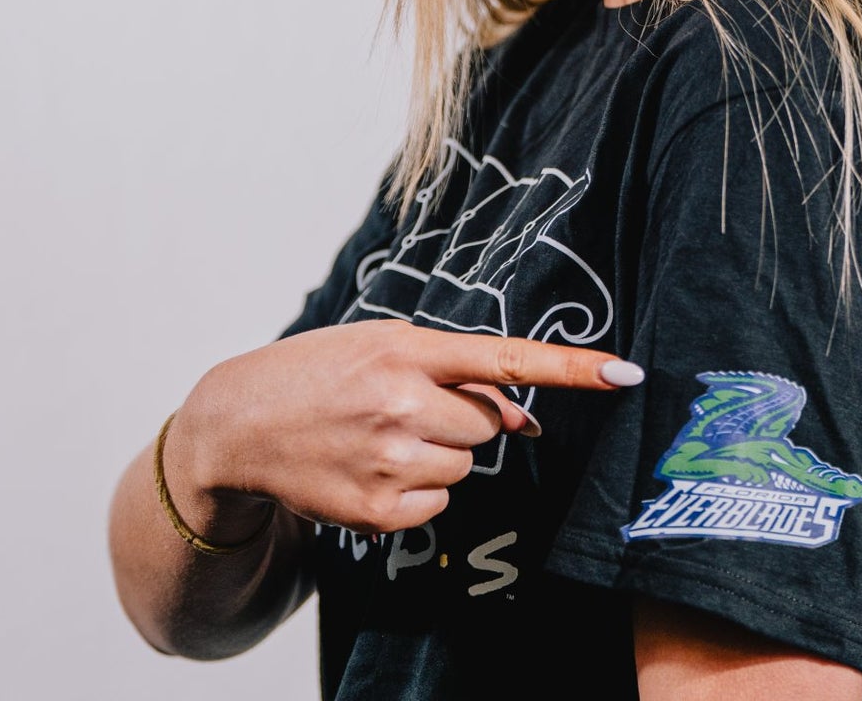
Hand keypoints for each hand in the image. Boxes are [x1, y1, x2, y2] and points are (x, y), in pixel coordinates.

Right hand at [165, 320, 638, 538]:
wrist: (237, 424)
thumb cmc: (320, 373)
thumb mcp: (383, 349)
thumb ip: (457, 375)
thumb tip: (526, 424)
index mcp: (406, 351)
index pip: (505, 358)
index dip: (571, 368)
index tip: (625, 373)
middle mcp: (402, 404)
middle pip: (490, 424)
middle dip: (462, 419)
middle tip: (406, 409)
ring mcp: (390, 461)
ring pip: (466, 466)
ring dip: (439, 455)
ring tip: (381, 437)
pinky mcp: (380, 511)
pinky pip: (439, 504)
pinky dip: (417, 492)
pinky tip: (372, 469)